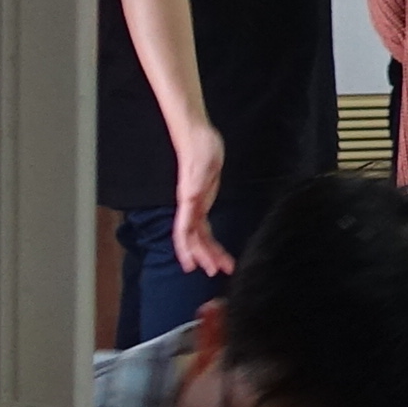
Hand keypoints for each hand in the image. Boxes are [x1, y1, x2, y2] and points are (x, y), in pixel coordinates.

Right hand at [169, 126, 234, 276]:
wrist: (198, 135)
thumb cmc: (198, 147)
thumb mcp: (200, 168)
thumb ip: (194, 185)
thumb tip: (190, 200)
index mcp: (188, 202)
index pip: (183, 232)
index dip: (186, 250)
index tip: (191, 266)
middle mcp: (190, 206)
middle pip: (195, 238)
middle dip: (204, 256)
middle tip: (216, 271)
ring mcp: (196, 204)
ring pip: (201, 235)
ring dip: (210, 251)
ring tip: (223, 266)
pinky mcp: (203, 199)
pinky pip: (205, 225)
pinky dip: (211, 239)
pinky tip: (217, 249)